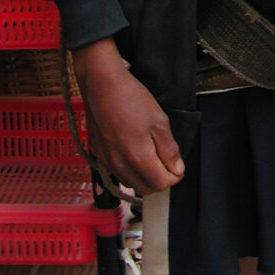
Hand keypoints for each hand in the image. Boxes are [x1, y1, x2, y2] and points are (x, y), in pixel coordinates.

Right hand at [72, 38, 184, 195]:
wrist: (101, 85)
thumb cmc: (130, 98)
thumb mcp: (159, 121)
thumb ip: (169, 150)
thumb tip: (176, 169)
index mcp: (138, 159)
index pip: (162, 184)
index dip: (175, 174)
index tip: (177, 161)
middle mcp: (120, 166)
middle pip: (147, 188)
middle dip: (160, 178)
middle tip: (165, 157)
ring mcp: (107, 161)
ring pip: (131, 183)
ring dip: (143, 175)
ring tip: (149, 152)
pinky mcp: (98, 154)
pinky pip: (117, 172)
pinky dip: (128, 168)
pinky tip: (131, 149)